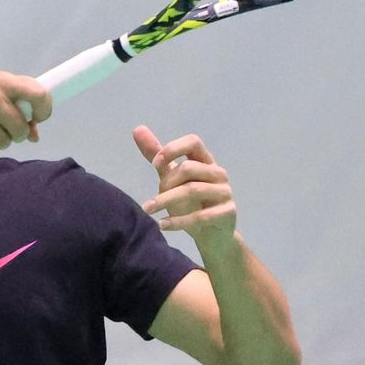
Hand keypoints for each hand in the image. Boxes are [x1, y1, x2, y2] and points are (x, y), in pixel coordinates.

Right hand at [0, 71, 51, 156]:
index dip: (44, 110)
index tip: (38, 117)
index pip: (38, 94)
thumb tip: (35, 135)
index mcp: (3, 80)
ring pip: (5, 142)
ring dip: (1, 142)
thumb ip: (17, 106)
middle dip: (18, 134)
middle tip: (8, 129)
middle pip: (20, 129)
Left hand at [134, 127, 236, 252]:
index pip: (193, 142)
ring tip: (147, 211)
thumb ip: (158, 156)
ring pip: (192, 190)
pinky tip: (162, 225)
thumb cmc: (191, 204)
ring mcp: (225, 192)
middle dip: (166, 183)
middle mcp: (218, 173)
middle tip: (151, 200)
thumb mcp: (171, 178)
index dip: (172, 149)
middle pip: (189, 168)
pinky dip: (178, 222)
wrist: (213, 236)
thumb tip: (137, 129)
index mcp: (206, 161)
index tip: (155, 164)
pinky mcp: (227, 213)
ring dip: (165, 201)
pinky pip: (200, 216)